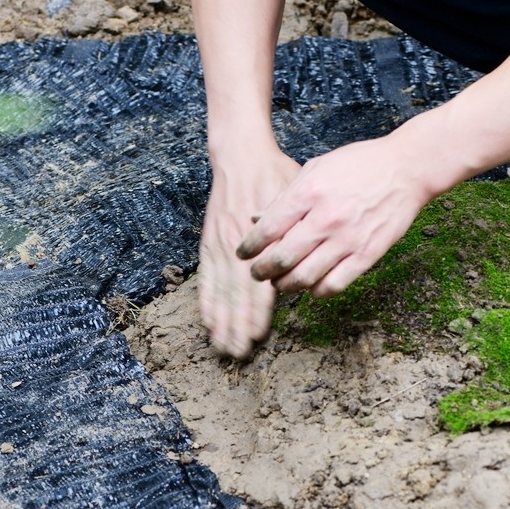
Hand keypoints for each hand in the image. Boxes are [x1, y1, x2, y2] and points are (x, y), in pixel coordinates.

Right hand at [198, 149, 300, 357]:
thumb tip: (303, 259)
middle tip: (237, 353)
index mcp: (260, 236)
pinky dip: (206, 299)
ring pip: (220, 289)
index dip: (256, 311)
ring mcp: (221, 244)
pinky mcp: (210, 242)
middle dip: (236, 325)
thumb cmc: (276, 175)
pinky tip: (208, 320)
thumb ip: (295, 228)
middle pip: (236, 293)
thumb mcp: (295, 196)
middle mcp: (237, 245)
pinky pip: (206, 276)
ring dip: (220, 320)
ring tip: (222, 346)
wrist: (242, 155)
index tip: (257, 336)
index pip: (258, 283)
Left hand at [236, 135, 429, 296]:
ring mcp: (348, 239)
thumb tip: (258, 219)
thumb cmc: (360, 165)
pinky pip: (333, 284)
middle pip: (282, 258)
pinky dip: (316, 291)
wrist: (406, 169)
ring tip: (281, 283)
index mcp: (309, 193)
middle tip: (258, 274)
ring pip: (304, 278)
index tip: (243, 254)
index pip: (267, 230)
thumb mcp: (317, 168)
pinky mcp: (367, 254)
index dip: (250, 247)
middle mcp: (326, 218)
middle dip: (262, 271)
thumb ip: (287, 195)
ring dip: (286, 285)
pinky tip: (312, 285)